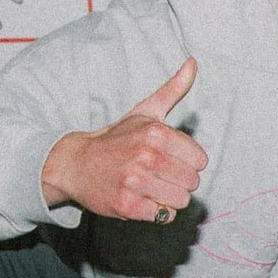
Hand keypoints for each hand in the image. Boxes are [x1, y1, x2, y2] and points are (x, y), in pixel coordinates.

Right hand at [40, 60, 207, 221]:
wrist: (76, 164)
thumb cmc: (116, 138)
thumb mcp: (145, 111)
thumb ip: (173, 90)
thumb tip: (193, 62)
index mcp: (156, 133)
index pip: (200, 160)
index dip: (188, 162)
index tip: (169, 158)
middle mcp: (147, 156)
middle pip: (192, 182)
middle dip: (179, 181)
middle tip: (158, 174)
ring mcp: (136, 181)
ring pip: (180, 200)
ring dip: (169, 197)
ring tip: (151, 186)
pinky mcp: (127, 205)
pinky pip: (163, 216)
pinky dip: (156, 211)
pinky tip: (142, 198)